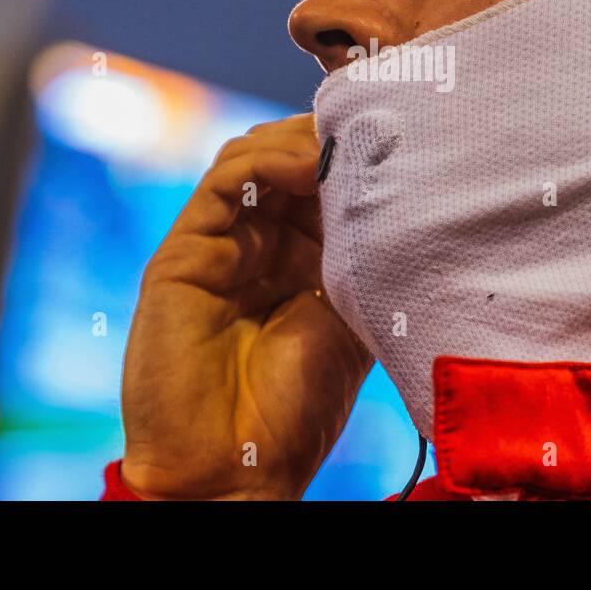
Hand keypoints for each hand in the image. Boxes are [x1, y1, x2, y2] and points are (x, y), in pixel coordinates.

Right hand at [119, 113, 371, 498]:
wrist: (234, 467)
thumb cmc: (296, 406)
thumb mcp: (352, 317)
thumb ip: (365, 257)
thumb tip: (406, 192)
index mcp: (296, 257)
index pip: (321, 180)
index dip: (355, 153)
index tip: (402, 132)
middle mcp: (255, 243)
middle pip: (286, 158)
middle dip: (330, 136)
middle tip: (375, 123)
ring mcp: (216, 243)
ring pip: (250, 157)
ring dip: (300, 141)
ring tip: (343, 144)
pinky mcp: (184, 252)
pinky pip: (220, 183)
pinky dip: (264, 161)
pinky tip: (306, 164)